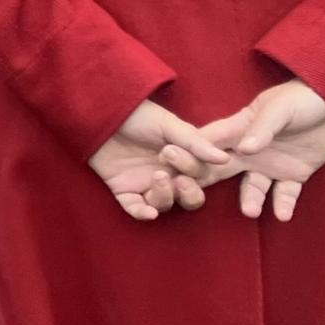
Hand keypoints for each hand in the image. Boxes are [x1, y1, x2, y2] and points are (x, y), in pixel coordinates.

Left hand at [89, 100, 234, 222]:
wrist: (101, 111)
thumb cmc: (137, 114)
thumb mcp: (168, 124)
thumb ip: (195, 143)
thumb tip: (224, 159)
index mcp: (183, 158)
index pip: (200, 175)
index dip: (194, 169)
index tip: (175, 152)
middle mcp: (168, 174)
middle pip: (189, 198)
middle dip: (189, 193)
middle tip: (179, 179)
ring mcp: (145, 184)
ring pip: (164, 204)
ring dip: (165, 195)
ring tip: (158, 176)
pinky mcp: (123, 190)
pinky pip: (135, 209)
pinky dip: (142, 213)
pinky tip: (148, 212)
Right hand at [198, 81, 324, 221]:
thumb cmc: (304, 98)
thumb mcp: (281, 108)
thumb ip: (263, 128)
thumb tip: (243, 149)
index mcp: (240, 128)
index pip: (208, 142)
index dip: (189, 153)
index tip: (170, 167)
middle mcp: (249, 150)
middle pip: (219, 168)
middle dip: (204, 181)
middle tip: (191, 197)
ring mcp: (271, 163)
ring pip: (253, 187)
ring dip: (250, 200)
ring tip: (250, 212)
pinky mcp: (294, 174)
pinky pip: (285, 193)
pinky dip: (282, 204)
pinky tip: (282, 215)